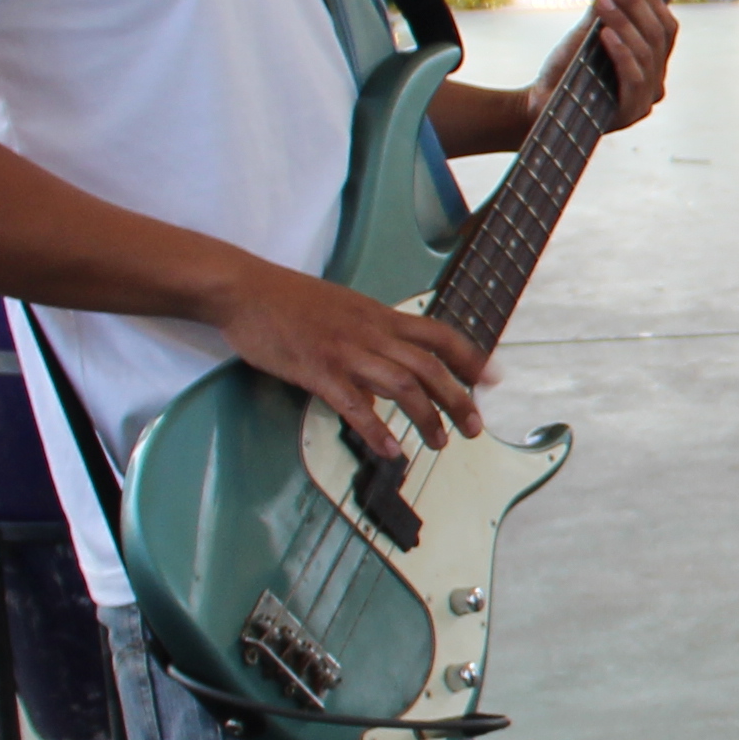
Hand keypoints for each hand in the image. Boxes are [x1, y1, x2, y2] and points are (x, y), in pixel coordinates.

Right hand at [211, 261, 486, 460]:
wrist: (244, 289)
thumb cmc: (288, 301)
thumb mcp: (342, 311)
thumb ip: (369, 339)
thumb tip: (383, 380)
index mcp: (380, 316)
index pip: (440, 334)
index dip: (470, 357)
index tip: (493, 379)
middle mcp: (371, 332)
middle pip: (429, 366)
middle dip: (458, 399)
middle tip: (474, 428)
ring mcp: (345, 351)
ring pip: (402, 385)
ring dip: (426, 417)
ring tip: (439, 444)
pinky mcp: (317, 370)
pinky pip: (355, 404)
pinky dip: (377, 430)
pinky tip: (391, 450)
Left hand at [565, 0, 678, 128]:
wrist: (540, 105)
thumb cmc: (566, 70)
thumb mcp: (586, 32)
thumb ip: (604, 5)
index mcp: (652, 61)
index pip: (666, 27)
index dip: (650, 1)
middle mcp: (655, 80)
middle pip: (659, 36)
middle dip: (635, 6)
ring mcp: (646, 99)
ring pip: (646, 53)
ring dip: (624, 23)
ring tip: (600, 2)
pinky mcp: (631, 113)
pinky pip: (634, 77)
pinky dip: (621, 53)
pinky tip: (605, 34)